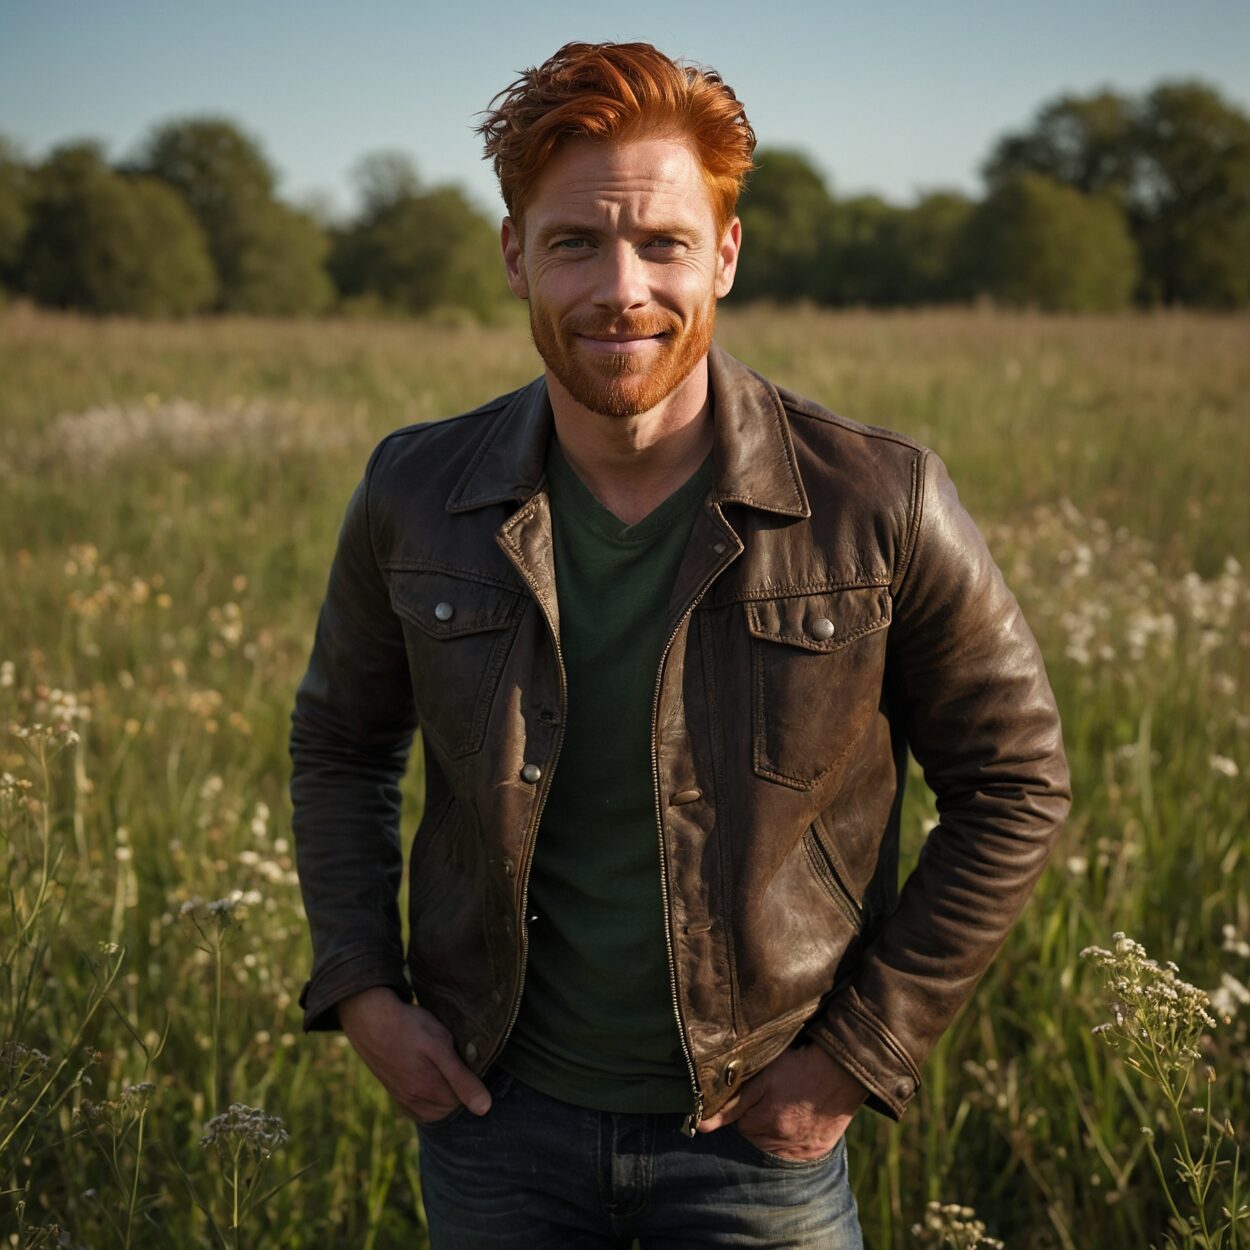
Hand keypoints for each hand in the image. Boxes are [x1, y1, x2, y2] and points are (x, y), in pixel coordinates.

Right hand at [337, 987, 491, 1123]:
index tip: (466, 1056)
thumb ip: (462, 1078)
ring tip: (442, 1066)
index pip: (465, 1098)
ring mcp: (403, 1098)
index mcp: (429, 1090)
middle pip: (450, 1105)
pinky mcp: (395, 1093)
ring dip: (444, 1093)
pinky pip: (418, 1109)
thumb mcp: (440, 1045)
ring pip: (435, 1109)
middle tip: (452, 1057)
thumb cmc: (408, 1027)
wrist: (370, 1018)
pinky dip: (429, 1100)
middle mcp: (415, 1101)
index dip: (470, 1077)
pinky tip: (430, 1082)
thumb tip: (484, 1108)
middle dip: (457, 1086)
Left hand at [697, 1044, 868, 1160]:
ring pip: (774, 1146)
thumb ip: (730, 1104)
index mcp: (762, 1124)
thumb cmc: (798, 1067)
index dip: (746, 1105)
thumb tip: (700, 1126)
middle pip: (756, 1137)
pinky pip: (797, 1154)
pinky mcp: (818, 1151)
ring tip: (788, 1106)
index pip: (739, 1123)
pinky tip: (800, 1119)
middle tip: (775, 1097)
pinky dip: (795, 1140)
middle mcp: (781, 1143)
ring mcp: (801, 1151)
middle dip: (759, 1119)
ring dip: (776, 1130)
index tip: (758, 1090)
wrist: (842, 1070)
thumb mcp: (761, 1077)